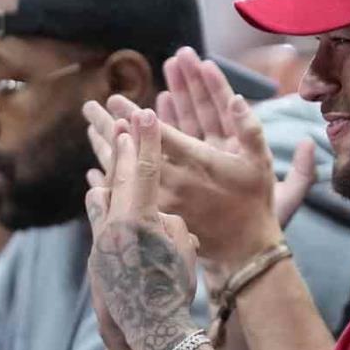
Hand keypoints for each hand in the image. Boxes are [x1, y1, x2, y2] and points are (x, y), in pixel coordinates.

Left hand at [83, 48, 311, 269]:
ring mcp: (160, 205)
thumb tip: (238, 98)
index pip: (158, 136)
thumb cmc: (255, 203)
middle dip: (109, 127)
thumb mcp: (260, 163)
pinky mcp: (156, 222)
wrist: (246, 251)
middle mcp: (174, 184)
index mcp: (198, 165)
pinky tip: (94, 171)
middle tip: (89, 107)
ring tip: (89, 130)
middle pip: (131, 153)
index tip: (115, 100)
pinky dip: (108, 183)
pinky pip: (124, 202)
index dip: (136, 117)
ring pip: (123, 176)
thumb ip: (250, 129)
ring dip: (105, 151)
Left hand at [86, 108, 199, 349]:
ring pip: (103, 192)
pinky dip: (98, 195)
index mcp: (141, 220)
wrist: (146, 332)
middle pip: (118, 175)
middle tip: (119, 117)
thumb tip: (160, 215)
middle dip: (120, 144)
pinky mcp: (97, 254)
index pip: (146, 170)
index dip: (146, 140)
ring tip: (104, 139)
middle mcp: (116, 225)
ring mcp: (102, 239)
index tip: (144, 113)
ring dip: (107, 165)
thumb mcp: (184, 252)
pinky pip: (97, 215)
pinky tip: (95, 185)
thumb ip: (172, 224)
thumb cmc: (174, 293)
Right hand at [160, 48, 315, 227]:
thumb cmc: (265, 229)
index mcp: (242, 151)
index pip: (226, 109)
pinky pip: (166, 148)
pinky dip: (158, 128)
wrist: (240, 258)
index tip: (205, 62)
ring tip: (161, 73)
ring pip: (182, 124)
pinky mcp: (179, 178)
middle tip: (178, 56)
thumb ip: (302, 172)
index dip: (216, 85)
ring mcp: (198, 163)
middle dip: (188, 82)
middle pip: (201, 110)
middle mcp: (219, 153)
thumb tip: (310, 142)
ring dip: (171, 98)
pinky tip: (150, 108)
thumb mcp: (288, 198)